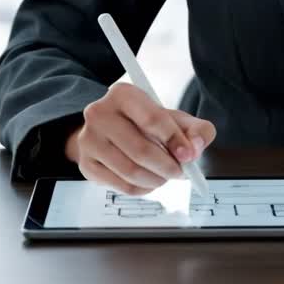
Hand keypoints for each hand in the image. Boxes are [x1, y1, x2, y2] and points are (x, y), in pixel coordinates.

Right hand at [64, 82, 215, 195]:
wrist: (112, 131)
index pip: (152, 119)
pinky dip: (142, 189)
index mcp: (123, 94)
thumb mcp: (175, 119)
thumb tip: (195, 148)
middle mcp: (99, 114)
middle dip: (168, 167)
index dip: (175, 140)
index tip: (189, 155)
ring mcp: (89, 140)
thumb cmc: (148, 124)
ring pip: (130, 171)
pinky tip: (150, 181)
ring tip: (165, 176)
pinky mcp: (86, 165)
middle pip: (141, 150)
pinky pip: (121, 186)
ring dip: (156, 180)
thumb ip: (196, 130)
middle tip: (180, 172)